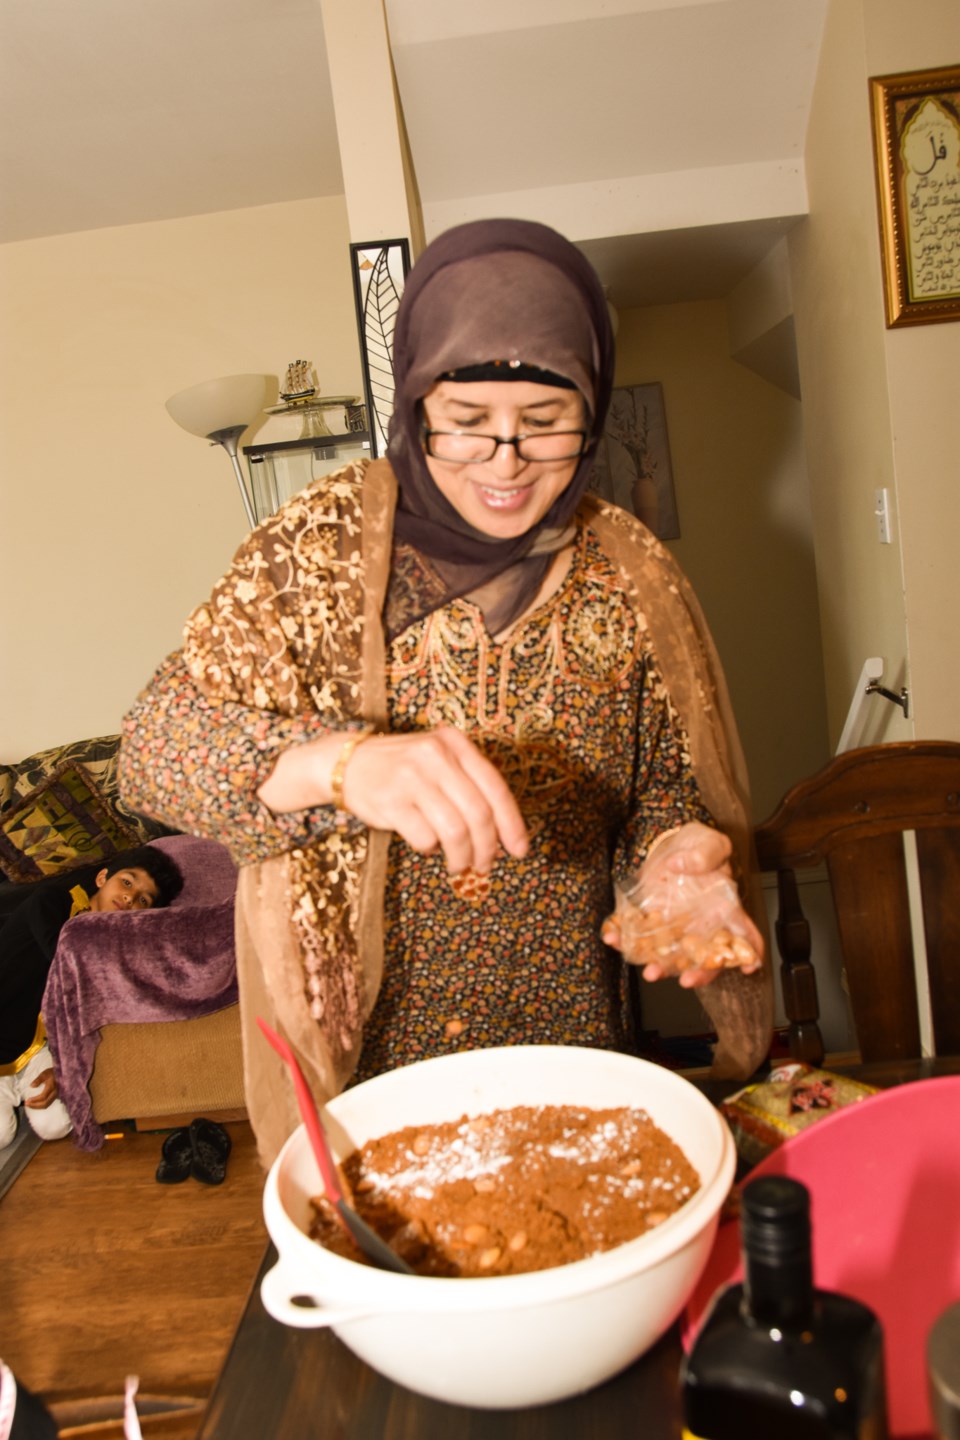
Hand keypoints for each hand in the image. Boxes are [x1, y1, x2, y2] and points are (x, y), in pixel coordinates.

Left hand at [24, 1067, 57, 1108]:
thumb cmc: (52, 1073)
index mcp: (51, 1087)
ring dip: (37, 1107)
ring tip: (30, 1105)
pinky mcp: (55, 1097)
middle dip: (35, 1105)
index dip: (35, 1100)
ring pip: (47, 1105)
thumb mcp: (44, 1074)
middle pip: (45, 1103)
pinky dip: (41, 1105)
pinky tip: (36, 1104)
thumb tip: (31, 1086)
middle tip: (27, 1104)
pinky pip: (48, 1104)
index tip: (28, 1100)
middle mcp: (54, 1093)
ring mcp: (56, 1096)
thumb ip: (38, 1080)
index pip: (43, 1096)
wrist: (61, 1074)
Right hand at [342, 726, 528, 874]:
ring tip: (459, 864)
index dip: (512, 824)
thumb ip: (470, 786)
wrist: (348, 762)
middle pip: (478, 814)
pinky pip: (424, 837)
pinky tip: (427, 846)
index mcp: (456, 743)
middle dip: (488, 848)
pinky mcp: (391, 800)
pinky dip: (431, 849)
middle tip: (485, 865)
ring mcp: (412, 776)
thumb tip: (503, 836)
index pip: (496, 788)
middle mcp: (436, 755)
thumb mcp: (440, 760)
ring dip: (461, 856)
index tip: (519, 850)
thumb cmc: (405, 769)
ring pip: (454, 830)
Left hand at [601, 822, 763, 988]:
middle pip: (703, 957)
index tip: (746, 968)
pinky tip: (612, 937)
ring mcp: (672, 926)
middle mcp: (699, 925)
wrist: (668, 843)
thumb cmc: (698, 846)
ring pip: (668, 955)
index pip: (744, 935)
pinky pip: (633, 934)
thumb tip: (682, 865)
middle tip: (683, 979)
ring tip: (649, 970)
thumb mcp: (709, 842)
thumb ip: (704, 854)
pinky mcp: (646, 919)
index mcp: (723, 909)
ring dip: (658, 965)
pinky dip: (622, 939)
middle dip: (694, 973)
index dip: (750, 954)